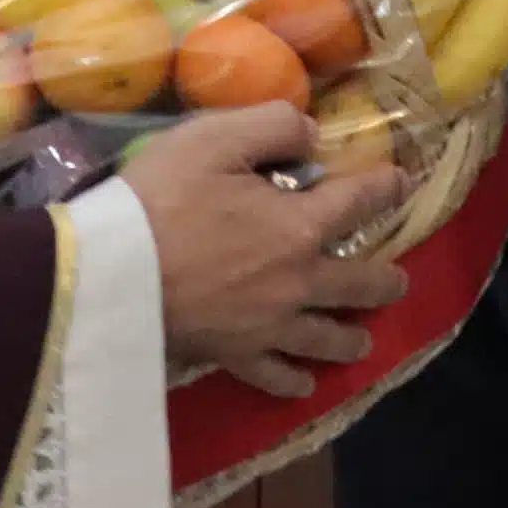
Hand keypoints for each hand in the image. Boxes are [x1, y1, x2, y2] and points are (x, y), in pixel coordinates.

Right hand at [120, 104, 409, 398]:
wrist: (109, 275)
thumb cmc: (160, 199)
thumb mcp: (214, 138)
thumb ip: (272, 126)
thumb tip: (312, 134)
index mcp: (299, 226)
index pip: (359, 202)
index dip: (385, 188)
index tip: (399, 183)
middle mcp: (298, 282)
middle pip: (360, 285)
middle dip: (386, 282)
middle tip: (398, 282)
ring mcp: (269, 326)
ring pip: (327, 338)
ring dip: (351, 337)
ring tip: (363, 339)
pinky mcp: (235, 355)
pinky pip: (277, 376)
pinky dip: (295, 380)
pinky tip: (303, 382)